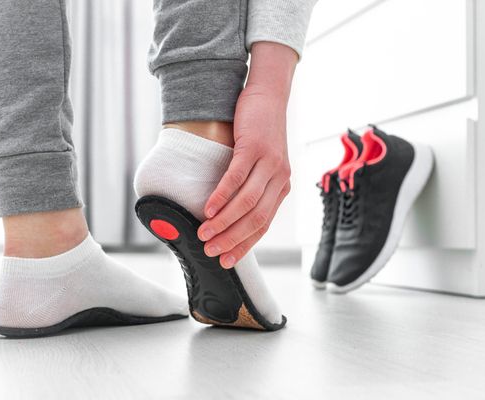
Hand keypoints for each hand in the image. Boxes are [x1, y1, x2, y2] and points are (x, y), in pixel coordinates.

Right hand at [197, 42, 297, 268]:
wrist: (268, 97)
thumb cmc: (259, 133)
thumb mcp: (261, 165)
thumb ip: (251, 188)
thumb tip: (226, 214)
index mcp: (281, 188)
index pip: (262, 226)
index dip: (244, 245)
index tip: (226, 260)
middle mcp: (280, 179)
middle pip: (256, 219)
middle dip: (231, 239)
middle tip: (210, 251)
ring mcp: (269, 164)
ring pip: (247, 203)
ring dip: (224, 222)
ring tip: (204, 233)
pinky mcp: (255, 148)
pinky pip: (236, 178)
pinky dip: (221, 196)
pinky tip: (208, 209)